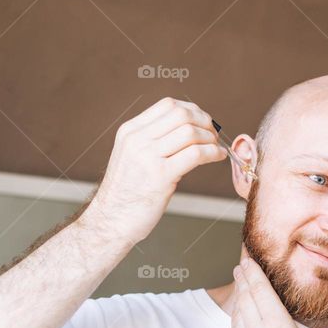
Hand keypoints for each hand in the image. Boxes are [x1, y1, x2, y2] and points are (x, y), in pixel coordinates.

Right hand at [84, 97, 225, 243]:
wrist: (110, 221)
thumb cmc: (125, 194)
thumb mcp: (131, 157)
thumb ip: (152, 141)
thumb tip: (187, 130)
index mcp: (130, 132)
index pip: (168, 105)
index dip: (192, 110)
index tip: (203, 122)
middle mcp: (137, 140)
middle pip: (181, 114)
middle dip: (204, 122)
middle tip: (213, 135)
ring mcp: (148, 157)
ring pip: (190, 132)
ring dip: (210, 138)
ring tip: (215, 148)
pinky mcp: (160, 176)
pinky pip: (195, 154)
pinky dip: (213, 153)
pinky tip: (217, 157)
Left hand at [230, 245, 327, 327]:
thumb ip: (289, 319)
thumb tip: (277, 308)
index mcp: (277, 327)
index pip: (260, 290)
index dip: (252, 272)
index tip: (247, 261)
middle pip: (245, 299)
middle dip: (243, 281)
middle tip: (240, 268)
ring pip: (237, 315)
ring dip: (239, 299)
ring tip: (241, 286)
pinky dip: (237, 319)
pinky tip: (241, 313)